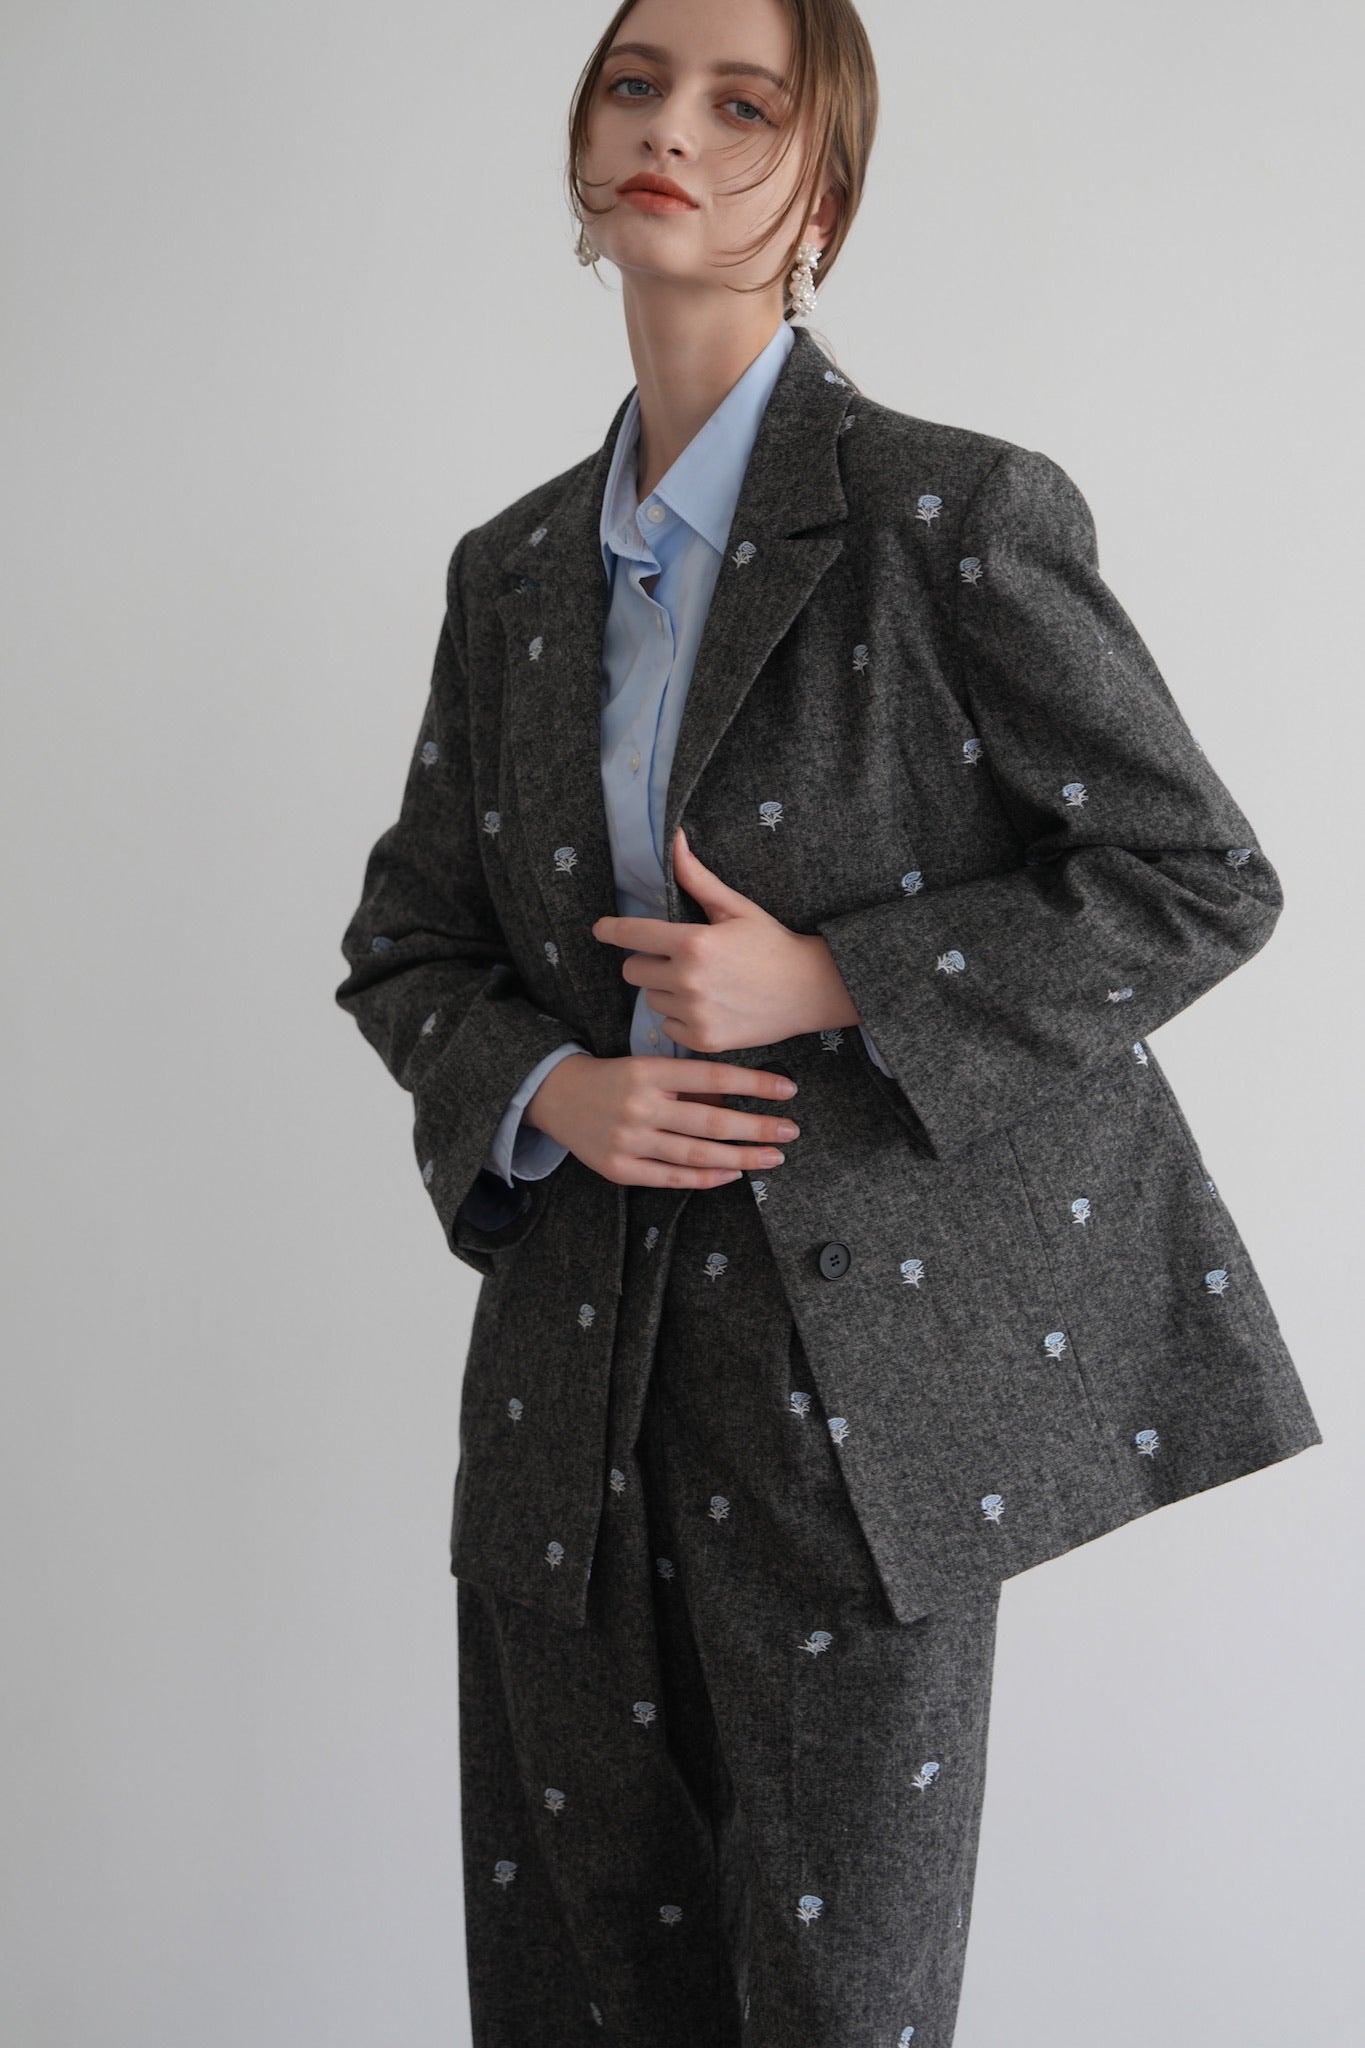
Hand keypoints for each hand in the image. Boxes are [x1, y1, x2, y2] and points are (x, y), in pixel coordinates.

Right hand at [524, 1053, 800, 1189]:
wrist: (556, 1096)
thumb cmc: (613, 1078)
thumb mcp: (647, 1066)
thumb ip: (687, 1083)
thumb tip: (738, 1098)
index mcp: (648, 1071)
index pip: (712, 1077)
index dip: (754, 1083)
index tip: (788, 1090)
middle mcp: (639, 1106)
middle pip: (710, 1121)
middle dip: (757, 1128)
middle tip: (790, 1131)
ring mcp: (628, 1140)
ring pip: (696, 1155)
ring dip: (741, 1158)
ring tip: (772, 1156)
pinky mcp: (619, 1169)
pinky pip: (671, 1178)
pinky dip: (706, 1179)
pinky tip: (733, 1174)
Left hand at [590, 825, 859, 1052]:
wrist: (809, 990)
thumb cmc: (771, 944)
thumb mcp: (735, 907)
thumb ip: (696, 878)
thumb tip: (675, 840)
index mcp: (693, 943)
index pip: (633, 934)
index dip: (611, 930)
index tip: (601, 929)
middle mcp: (688, 980)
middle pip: (633, 971)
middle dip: (647, 961)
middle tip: (676, 959)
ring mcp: (694, 1013)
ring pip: (651, 999)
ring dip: (665, 990)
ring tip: (699, 983)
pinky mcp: (702, 1039)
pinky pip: (667, 1027)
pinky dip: (680, 1017)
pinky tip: (707, 1006)